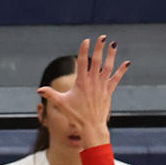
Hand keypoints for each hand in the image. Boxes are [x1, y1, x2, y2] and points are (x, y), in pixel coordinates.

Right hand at [36, 35, 128, 150]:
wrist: (91, 127)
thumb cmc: (76, 116)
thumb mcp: (61, 104)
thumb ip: (50, 94)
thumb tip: (38, 90)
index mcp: (81, 83)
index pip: (82, 63)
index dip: (84, 50)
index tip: (86, 40)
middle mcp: (93, 82)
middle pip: (96, 61)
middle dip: (99, 48)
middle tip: (102, 37)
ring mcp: (102, 86)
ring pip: (108, 67)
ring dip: (111, 55)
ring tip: (113, 44)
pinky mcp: (108, 92)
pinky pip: (116, 79)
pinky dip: (122, 70)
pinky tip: (127, 63)